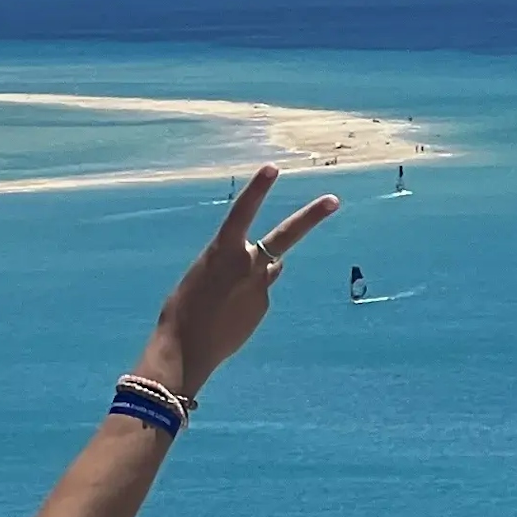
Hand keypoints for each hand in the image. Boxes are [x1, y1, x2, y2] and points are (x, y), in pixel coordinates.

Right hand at [138, 164, 338, 397]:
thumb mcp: (202, 276)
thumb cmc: (182, 309)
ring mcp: (260, 287)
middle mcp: (247, 265)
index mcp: (222, 252)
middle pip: (285, 236)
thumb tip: (271, 268)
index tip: (272, 168)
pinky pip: (257, 295)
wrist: (187, 348)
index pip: (242, 212)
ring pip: (268, 268)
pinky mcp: (263, 307)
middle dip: (311, 216)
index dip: (257, 189)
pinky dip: (244, 300)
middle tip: (334, 200)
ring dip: (256, 271)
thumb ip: (234, 265)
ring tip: (223, 297)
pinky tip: (224, 317)